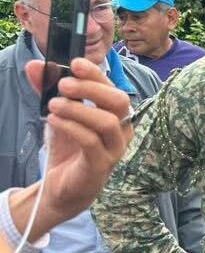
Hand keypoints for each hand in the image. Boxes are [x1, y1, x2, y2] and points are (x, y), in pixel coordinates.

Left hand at [13, 58, 135, 238]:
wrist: (62, 189)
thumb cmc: (68, 150)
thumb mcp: (57, 115)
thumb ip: (46, 91)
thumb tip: (35, 66)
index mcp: (115, 115)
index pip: (112, 88)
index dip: (96, 75)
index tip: (74, 63)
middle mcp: (121, 131)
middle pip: (119, 102)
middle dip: (91, 88)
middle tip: (63, 84)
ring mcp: (114, 149)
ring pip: (108, 121)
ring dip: (78, 109)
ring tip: (53, 105)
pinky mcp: (101, 165)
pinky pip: (91, 142)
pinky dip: (71, 127)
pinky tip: (53, 121)